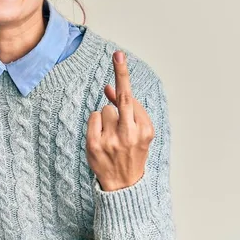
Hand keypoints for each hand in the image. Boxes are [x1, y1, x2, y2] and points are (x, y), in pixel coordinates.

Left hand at [86, 51, 154, 190]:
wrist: (124, 185)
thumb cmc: (131, 152)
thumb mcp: (137, 132)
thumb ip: (125, 109)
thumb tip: (109, 87)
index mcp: (145, 130)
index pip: (131, 97)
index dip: (122, 75)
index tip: (118, 56)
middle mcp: (130, 134)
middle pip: (124, 98)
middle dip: (121, 74)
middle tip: (118, 54)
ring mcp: (112, 140)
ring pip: (105, 109)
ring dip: (106, 118)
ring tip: (112, 136)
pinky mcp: (95, 145)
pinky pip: (93, 118)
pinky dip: (96, 123)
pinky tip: (102, 137)